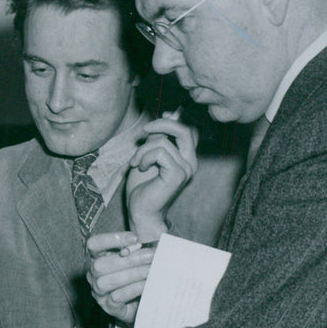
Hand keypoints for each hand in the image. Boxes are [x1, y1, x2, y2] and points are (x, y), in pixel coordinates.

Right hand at [86, 231, 153, 325]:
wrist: (142, 302)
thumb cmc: (139, 274)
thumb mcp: (138, 257)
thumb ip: (138, 247)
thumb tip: (146, 243)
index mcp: (97, 257)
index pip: (94, 244)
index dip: (111, 239)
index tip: (134, 238)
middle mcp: (93, 274)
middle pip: (99, 264)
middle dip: (128, 259)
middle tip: (151, 256)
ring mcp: (99, 292)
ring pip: (106, 282)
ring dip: (131, 274)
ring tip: (151, 270)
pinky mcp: (108, 307)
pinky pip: (116, 297)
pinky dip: (133, 289)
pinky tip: (146, 284)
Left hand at [127, 112, 197, 241]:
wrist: (140, 211)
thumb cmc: (142, 186)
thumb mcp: (148, 156)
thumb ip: (157, 140)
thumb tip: (162, 120)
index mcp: (185, 156)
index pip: (190, 129)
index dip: (174, 119)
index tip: (160, 116)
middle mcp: (190, 161)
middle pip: (185, 129)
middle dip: (162, 124)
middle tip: (145, 130)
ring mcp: (186, 168)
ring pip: (163, 142)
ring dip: (142, 149)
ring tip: (136, 162)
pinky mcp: (178, 174)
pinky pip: (159, 152)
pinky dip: (144, 157)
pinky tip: (140, 167)